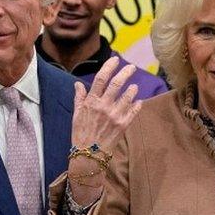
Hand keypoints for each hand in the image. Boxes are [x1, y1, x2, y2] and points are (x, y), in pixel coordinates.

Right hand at [69, 57, 141, 200]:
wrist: (88, 155)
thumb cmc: (80, 133)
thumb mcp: (76, 114)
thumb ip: (79, 97)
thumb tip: (78, 84)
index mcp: (91, 102)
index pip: (101, 78)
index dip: (109, 66)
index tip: (115, 59)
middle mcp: (104, 106)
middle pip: (117, 83)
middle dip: (126, 72)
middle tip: (132, 67)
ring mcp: (115, 116)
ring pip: (128, 96)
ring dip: (132, 89)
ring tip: (134, 87)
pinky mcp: (123, 125)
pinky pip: (134, 111)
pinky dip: (137, 104)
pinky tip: (138, 101)